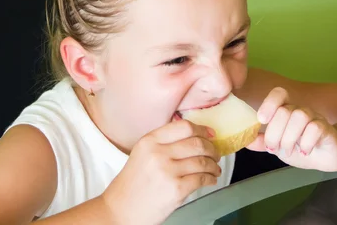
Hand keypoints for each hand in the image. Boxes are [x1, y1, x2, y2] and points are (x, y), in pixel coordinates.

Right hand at [102, 120, 220, 224]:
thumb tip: (194, 137)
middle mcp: (158, 153)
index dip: (201, 130)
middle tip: (215, 153)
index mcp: (149, 141)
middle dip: (211, 148)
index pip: (184, 126)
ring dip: (213, 165)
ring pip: (202, 161)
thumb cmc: (132, 184)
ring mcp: (168, 171)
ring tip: (214, 168)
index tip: (210, 134)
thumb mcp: (142, 154)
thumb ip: (162, 143)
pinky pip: (202, 179)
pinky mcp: (176, 189)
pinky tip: (211, 179)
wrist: (121, 209)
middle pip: (196, 143)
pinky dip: (211, 178)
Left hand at [247, 87, 336, 171]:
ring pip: (299, 116)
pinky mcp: (326, 128)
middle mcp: (300, 110)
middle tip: (275, 149)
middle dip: (275, 133)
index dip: (269, 103)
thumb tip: (244, 140)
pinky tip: (304, 152)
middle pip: (284, 111)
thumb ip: (261, 142)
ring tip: (290, 151)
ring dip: (290, 138)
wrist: (326, 158)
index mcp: (286, 111)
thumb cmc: (299, 149)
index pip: (279, 93)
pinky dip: (306, 143)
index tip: (261, 120)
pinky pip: (315, 128)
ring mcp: (314, 117)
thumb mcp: (277, 147)